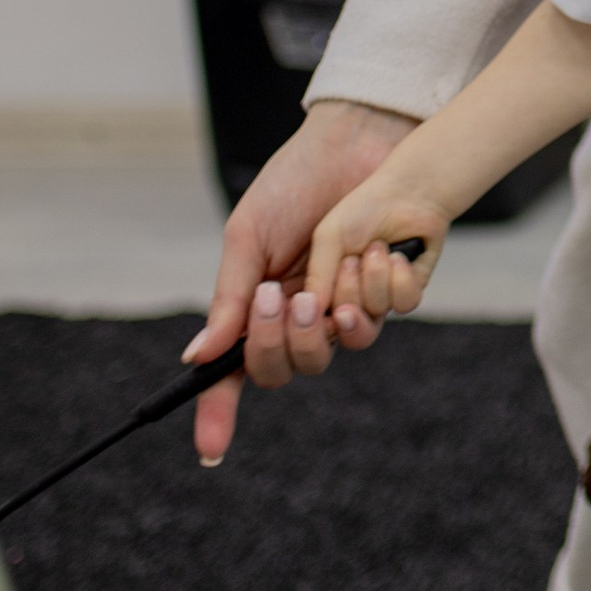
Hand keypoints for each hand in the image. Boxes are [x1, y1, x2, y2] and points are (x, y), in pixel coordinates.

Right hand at [181, 98, 419, 464]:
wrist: (356, 140)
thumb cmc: (296, 183)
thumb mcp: (249, 235)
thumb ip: (229, 297)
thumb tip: (197, 356)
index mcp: (261, 306)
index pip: (236, 373)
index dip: (220, 414)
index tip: (210, 450)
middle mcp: (306, 314)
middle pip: (288, 368)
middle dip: (281, 340)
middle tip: (282, 294)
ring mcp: (350, 304)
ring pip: (340, 349)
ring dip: (329, 316)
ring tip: (327, 273)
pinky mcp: (392, 289)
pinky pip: (388, 315)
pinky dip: (377, 286)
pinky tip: (373, 251)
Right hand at [304, 162, 451, 334]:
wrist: (406, 193)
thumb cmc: (363, 209)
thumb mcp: (328, 237)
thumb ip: (317, 275)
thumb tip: (310, 311)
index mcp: (321, 291)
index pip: (311, 329)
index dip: (310, 326)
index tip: (312, 304)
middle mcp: (348, 303)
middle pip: (343, 333)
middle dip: (348, 293)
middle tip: (351, 261)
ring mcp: (378, 301)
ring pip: (373, 316)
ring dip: (375, 277)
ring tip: (377, 247)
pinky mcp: (408, 294)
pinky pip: (403, 304)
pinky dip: (400, 278)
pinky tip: (398, 255)